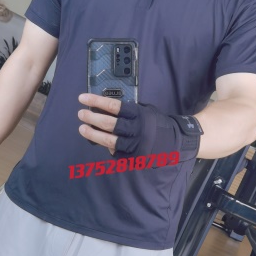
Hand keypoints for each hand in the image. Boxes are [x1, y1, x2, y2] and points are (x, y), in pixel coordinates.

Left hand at [77, 95, 202, 158]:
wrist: (175, 143)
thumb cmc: (157, 123)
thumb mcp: (145, 111)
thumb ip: (128, 111)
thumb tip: (105, 110)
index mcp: (138, 114)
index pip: (113, 106)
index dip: (96, 101)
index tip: (82, 98)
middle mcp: (135, 130)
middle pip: (108, 124)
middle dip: (91, 118)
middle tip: (81, 114)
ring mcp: (134, 145)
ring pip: (108, 140)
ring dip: (93, 134)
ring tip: (82, 128)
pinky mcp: (134, 157)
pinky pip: (115, 153)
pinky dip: (106, 147)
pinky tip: (98, 141)